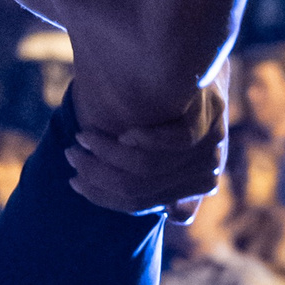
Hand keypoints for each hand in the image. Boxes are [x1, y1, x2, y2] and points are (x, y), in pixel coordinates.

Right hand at [66, 85, 227, 213]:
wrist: (201, 70)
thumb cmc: (174, 111)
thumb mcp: (167, 149)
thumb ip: (161, 180)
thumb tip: (170, 214)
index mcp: (193, 189)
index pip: (138, 204)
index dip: (102, 195)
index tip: (74, 180)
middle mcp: (205, 175)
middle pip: (140, 189)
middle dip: (98, 174)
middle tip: (72, 155)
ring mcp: (211, 148)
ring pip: (152, 167)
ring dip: (111, 154)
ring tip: (85, 138)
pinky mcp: (212, 121)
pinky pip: (178, 141)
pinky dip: (148, 140)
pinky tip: (126, 132)